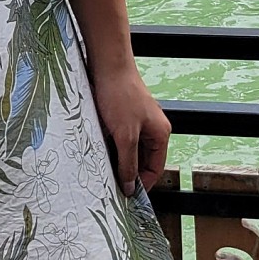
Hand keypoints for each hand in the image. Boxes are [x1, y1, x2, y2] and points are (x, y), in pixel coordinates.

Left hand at [91, 58, 169, 196]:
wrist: (107, 63)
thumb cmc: (120, 94)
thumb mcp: (125, 135)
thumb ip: (128, 163)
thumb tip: (130, 187)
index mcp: (160, 133)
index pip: (155, 168)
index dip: (142, 183)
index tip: (126, 196)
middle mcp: (151, 128)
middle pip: (142, 159)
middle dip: (127, 170)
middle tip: (111, 184)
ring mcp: (136, 121)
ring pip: (128, 149)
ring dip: (117, 157)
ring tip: (103, 167)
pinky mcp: (121, 114)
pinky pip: (118, 137)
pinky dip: (110, 144)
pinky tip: (98, 149)